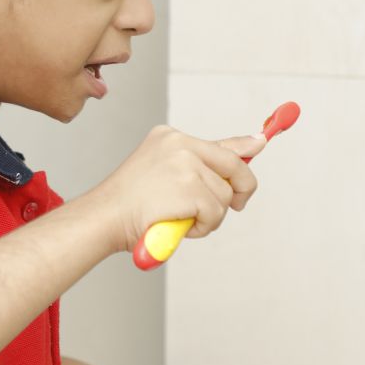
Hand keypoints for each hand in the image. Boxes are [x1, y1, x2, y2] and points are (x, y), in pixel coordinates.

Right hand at [100, 126, 263, 253]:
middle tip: (236, 205)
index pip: (220, 144)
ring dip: (210, 216)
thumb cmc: (131, 202)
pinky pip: (216, 212)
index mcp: (169, 137)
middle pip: (234, 167)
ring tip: (179, 218)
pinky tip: (179, 225)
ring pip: (225, 195)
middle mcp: (179, 143)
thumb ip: (202, 164)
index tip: (261, 143)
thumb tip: (252, 147)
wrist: (104, 217)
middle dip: (239, 190)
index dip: (246, 148)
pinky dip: (203, 226)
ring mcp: (184, 164)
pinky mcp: (189, 187)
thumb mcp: (165, 173)